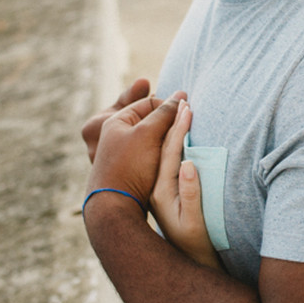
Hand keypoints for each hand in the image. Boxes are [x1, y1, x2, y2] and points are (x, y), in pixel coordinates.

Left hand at [86, 91, 183, 208]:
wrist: (116, 207)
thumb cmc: (130, 167)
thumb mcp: (148, 134)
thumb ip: (164, 114)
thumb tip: (180, 96)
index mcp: (117, 121)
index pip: (149, 103)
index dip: (169, 106)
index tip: (187, 113)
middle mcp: (118, 135)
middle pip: (151, 121)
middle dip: (168, 123)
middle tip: (186, 127)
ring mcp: (125, 154)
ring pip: (153, 138)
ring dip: (168, 139)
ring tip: (182, 144)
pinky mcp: (132, 169)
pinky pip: (152, 154)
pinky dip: (163, 153)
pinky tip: (173, 160)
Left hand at [150, 101, 222, 268]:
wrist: (162, 261)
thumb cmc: (186, 240)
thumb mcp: (190, 221)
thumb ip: (191, 192)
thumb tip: (189, 165)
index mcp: (157, 185)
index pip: (167, 143)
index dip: (179, 123)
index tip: (189, 105)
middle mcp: (147, 180)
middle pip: (155, 140)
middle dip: (169, 118)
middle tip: (183, 100)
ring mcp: (147, 181)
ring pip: (152, 146)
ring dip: (164, 127)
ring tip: (174, 112)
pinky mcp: (151, 187)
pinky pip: (153, 154)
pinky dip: (161, 140)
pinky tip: (168, 137)